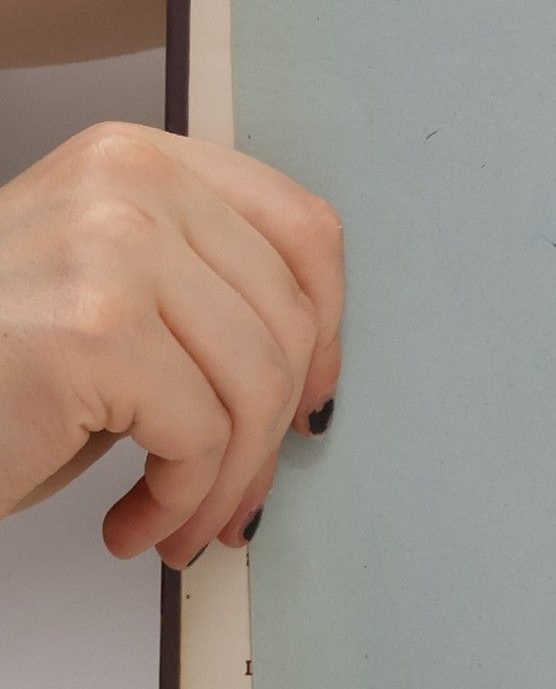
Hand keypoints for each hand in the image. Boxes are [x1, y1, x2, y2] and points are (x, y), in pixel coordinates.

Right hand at [0, 123, 343, 565]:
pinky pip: (199, 436)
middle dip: (270, 436)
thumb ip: (202, 295)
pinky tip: (132, 526)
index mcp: (139, 160)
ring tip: (181, 527)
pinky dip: (178, 503)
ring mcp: (111, 246)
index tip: (312, 402)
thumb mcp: (109, 297)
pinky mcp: (93, 330)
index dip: (328, 332)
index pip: (304, 230)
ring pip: (254, 387)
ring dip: (226, 484)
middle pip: (288, 322)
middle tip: (234, 503)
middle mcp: (129, 183)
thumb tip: (315, 369)